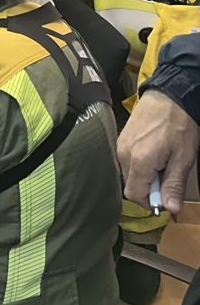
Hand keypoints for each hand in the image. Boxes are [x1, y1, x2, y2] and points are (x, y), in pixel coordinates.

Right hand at [117, 90, 199, 213]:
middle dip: (149, 189)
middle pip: (131, 186)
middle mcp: (123, 155)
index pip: (135, 195)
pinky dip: (140, 165)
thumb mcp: (184, 158)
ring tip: (163, 162)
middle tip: (168, 176)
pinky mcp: (121, 140)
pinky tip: (154, 154)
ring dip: (145, 177)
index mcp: (139, 161)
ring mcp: (120, 146)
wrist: (168, 96)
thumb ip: (174, 184)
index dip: (151, 202)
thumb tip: (170, 209)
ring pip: (129, 174)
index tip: (166, 196)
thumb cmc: (179, 125)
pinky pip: (127, 162)